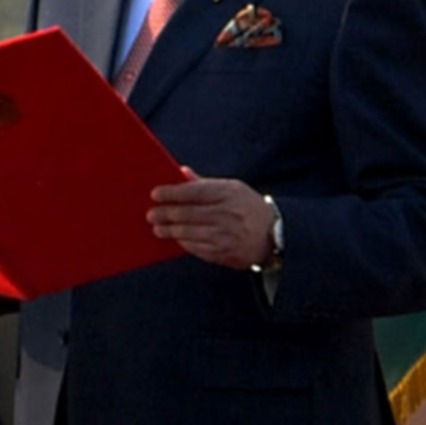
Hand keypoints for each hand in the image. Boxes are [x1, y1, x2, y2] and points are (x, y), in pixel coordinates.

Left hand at [149, 170, 275, 269]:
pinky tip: (176, 239)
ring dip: (169, 230)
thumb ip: (205, 183)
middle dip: (165, 214)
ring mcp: (224, 235)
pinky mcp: (223, 252)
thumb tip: (180, 172)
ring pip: (188, 233)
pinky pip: (196, 248)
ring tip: (158, 228)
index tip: (155, 194)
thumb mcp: (233, 189)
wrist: (274, 235)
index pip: (193, 191)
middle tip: (152, 214)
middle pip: (186, 213)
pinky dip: (183, 243)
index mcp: (228, 194)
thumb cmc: (250, 208)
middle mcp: (226, 214)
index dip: (171, 193)